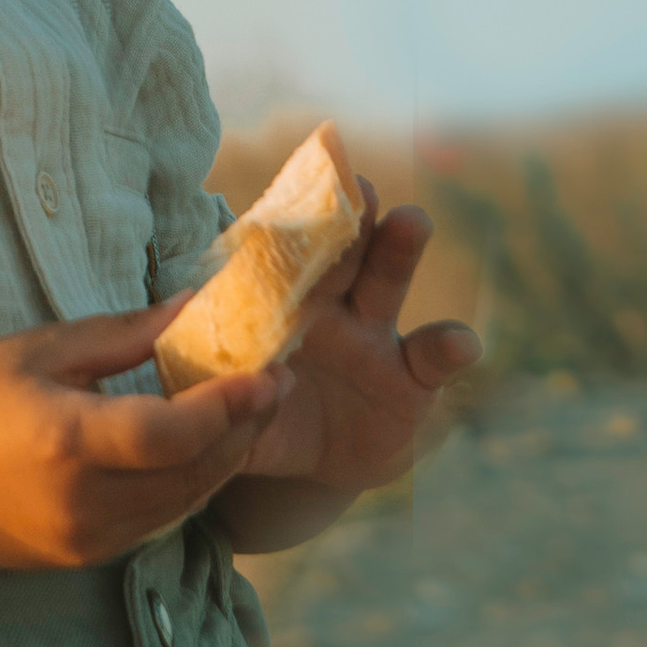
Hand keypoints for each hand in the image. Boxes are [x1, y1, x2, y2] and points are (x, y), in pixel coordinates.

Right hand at [0, 303, 290, 571]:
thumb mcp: (43, 349)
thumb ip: (125, 335)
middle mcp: (82, 502)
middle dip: (244, 428)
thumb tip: (195, 305)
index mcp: (65, 441)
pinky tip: (207, 446)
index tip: (268, 372)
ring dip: (226, 458)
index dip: (227, 407)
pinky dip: (192, 483)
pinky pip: (161, 520)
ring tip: (255, 410)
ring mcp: (86, 538)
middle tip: (279, 382)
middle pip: (191, 472)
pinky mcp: (88, 557)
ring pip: (185, 502)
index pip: (169, 434)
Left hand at [228, 188, 478, 506]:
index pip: (284, 249)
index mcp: (277, 300)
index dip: (290, 217)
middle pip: (340, 249)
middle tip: (357, 186)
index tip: (294, 183)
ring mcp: (375, 337)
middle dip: (349, 215)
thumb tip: (186, 381)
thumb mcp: (229, 404)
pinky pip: (433, 358)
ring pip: (387, 281)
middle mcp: (329, 304)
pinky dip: (450, 347)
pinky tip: (461, 343)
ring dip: (399, 248)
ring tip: (411, 221)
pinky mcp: (413, 380)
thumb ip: (209, 390)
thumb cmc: (260, 414)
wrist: (307, 463)